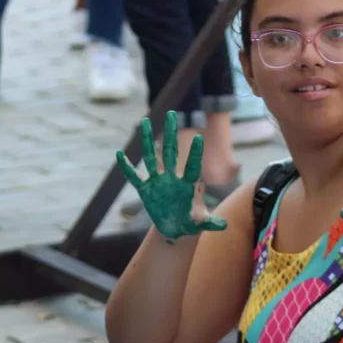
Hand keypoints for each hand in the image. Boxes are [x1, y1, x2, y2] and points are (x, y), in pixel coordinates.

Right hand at [117, 110, 226, 240]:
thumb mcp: (199, 224)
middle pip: (170, 152)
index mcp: (187, 184)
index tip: (199, 138)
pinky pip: (134, 177)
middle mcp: (172, 178)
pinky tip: (119, 154)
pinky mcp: (145, 190)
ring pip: (151, 157)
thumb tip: (223, 225)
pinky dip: (126, 167)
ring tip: (145, 121)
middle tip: (172, 114)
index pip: (192, 166)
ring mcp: (157, 182)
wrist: (175, 228)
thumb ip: (209, 222)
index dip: (195, 154)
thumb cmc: (190, 223)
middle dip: (171, 133)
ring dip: (147, 140)